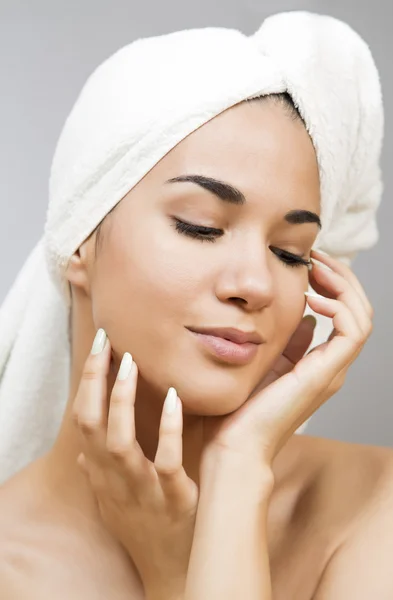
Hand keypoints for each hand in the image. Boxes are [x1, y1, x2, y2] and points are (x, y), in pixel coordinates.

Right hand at [71, 336, 197, 597]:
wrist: (171, 569)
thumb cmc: (141, 527)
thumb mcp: (112, 501)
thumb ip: (97, 474)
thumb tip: (81, 454)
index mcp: (101, 474)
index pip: (83, 421)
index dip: (87, 383)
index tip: (98, 347)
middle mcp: (113, 479)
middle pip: (91, 425)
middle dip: (94, 382)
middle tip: (106, 342)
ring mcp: (142, 490)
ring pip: (119, 442)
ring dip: (121, 400)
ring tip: (130, 362)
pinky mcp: (174, 498)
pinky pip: (167, 461)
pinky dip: (168, 429)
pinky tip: (173, 398)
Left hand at [201, 249, 372, 468]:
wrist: (234, 445)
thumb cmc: (241, 409)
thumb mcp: (267, 363)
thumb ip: (290, 343)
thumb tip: (307, 318)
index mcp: (319, 364)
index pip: (344, 314)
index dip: (332, 284)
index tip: (309, 263)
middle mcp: (331, 367)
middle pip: (358, 310)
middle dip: (341, 278)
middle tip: (317, 257)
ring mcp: (331, 371)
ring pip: (361, 316)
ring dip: (343, 285)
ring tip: (317, 269)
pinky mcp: (325, 374)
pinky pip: (352, 331)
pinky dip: (339, 306)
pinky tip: (313, 296)